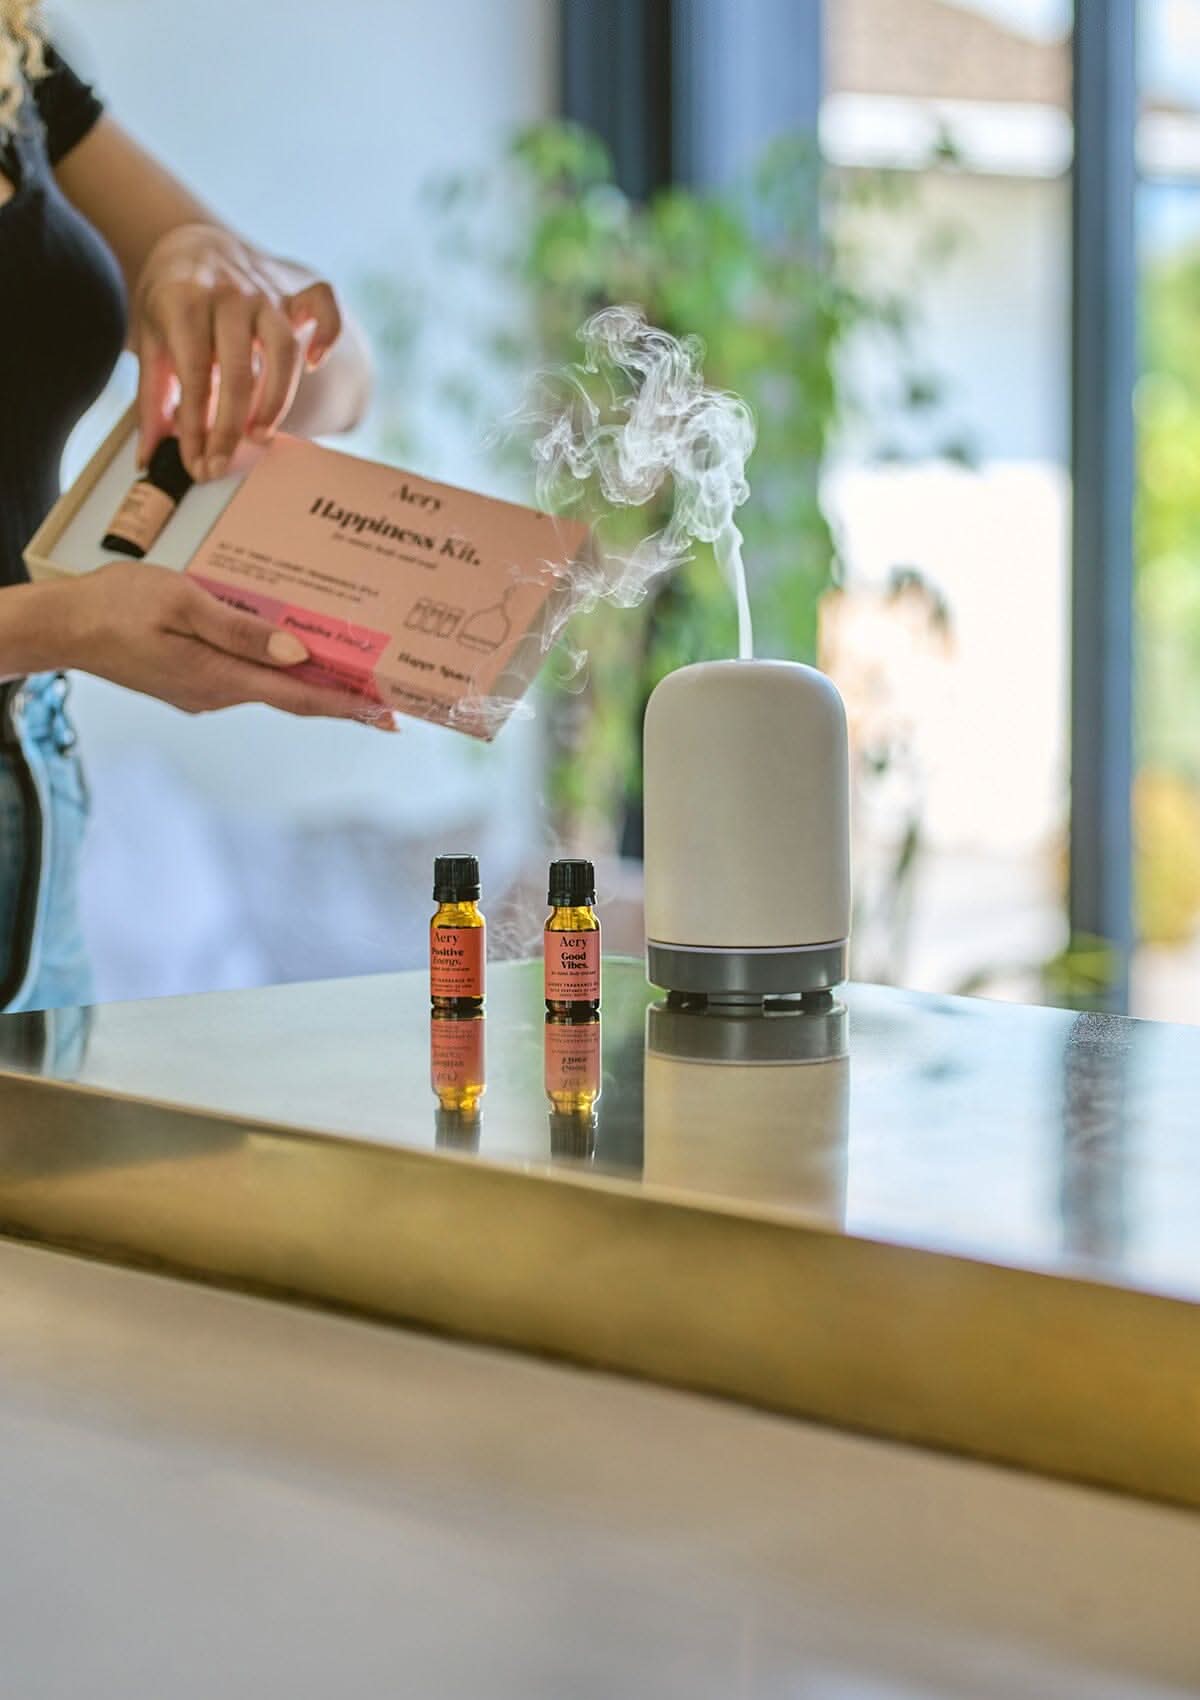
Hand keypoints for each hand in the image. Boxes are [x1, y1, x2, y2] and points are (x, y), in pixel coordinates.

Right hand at [50, 561, 393, 724]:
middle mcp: (216, 693)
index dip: (347, 707)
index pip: (298, 697)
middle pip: (291, 694)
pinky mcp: (192, 683)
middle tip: (386, 692)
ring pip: (268, 684)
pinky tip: (290, 648)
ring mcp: (203, 693)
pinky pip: (245, 675)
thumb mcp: (182, 602)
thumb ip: (240, 629)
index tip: (386, 716)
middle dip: (339, 693)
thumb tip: (297, 652)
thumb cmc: (118, 604)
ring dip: (308, 678)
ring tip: (352, 664)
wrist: (63, 626)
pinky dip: (275, 667)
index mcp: (218, 676)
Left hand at [132, 223, 343, 479]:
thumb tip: (147, 457)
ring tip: (259, 434)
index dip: (195, 426)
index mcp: (184, 300)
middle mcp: (228, 293)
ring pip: (283, 347)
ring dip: (276, 398)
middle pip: (238, 369)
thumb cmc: (172, 301)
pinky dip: (328, 332)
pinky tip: (315, 363)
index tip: (196, 463)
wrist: (194, 244)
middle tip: (222, 462)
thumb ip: (152, 400)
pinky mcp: (294, 292)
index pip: (194, 375)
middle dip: (230, 426)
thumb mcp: (150, 341)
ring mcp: (265, 291)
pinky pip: (324, 305)